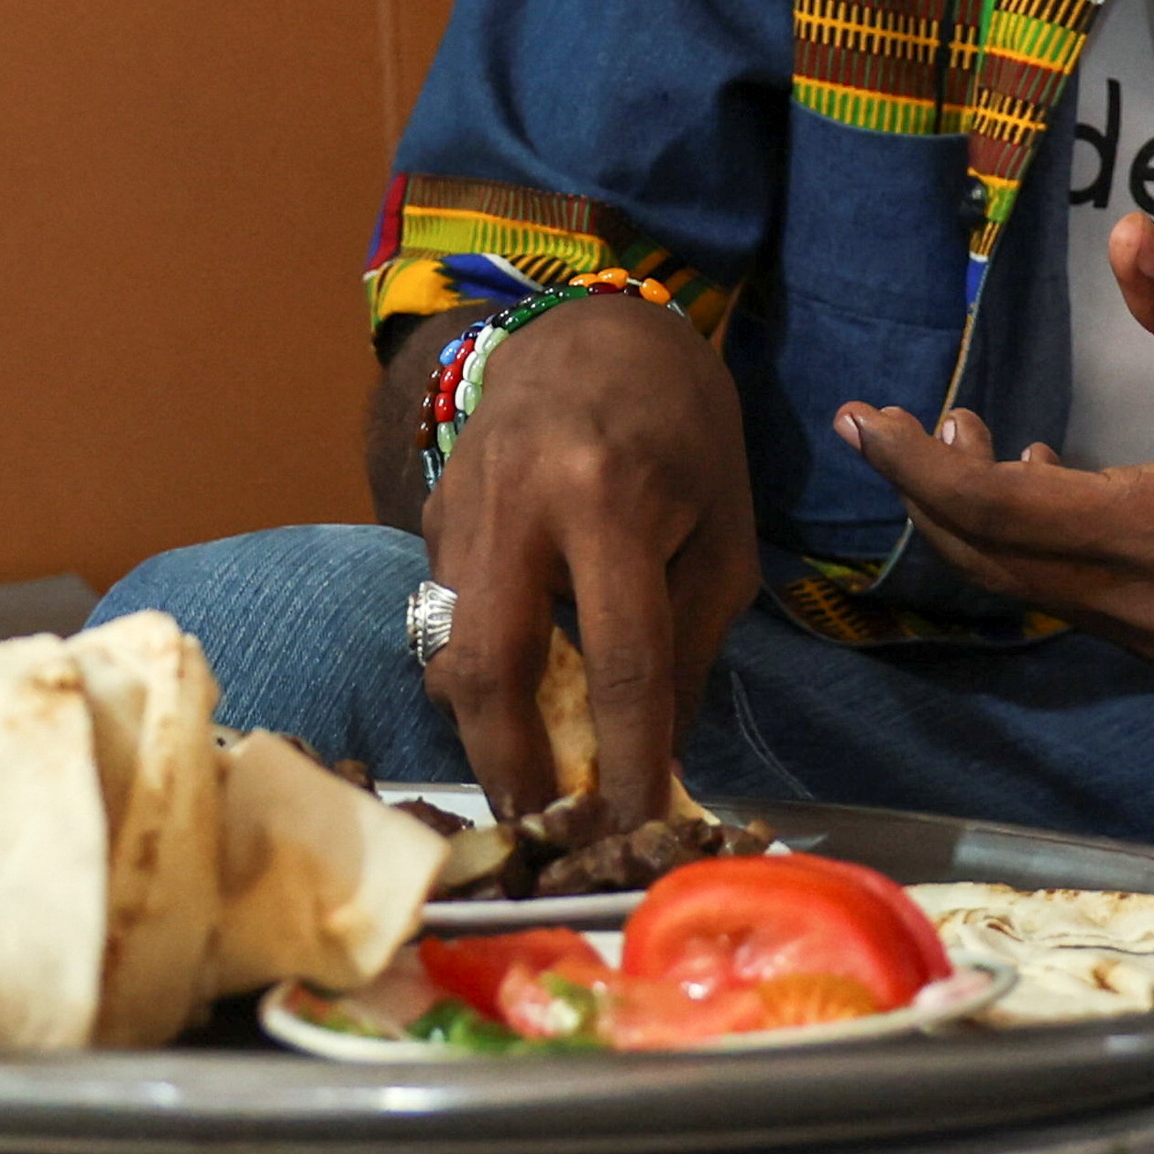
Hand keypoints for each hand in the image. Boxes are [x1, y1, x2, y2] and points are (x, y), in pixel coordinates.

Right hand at [414, 295, 755, 824]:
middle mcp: (521, 503)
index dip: (628, 757)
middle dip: (511, 765)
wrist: (594, 324)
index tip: (635, 826)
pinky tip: (507, 694)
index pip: (618, 660)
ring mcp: (461, 504)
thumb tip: (661, 758)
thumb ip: (688, 646)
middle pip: (492, 667)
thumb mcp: (722, 533)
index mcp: (611, 499)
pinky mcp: (431, 509)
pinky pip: (443, 613)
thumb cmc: (683, 430)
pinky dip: (472, 667)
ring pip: (450, 648)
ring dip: (484, 727)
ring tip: (524, 779)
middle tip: (539, 828)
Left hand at [835, 216, 1153, 666]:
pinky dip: (1030, 543)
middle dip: (926, 491)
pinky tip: (1035, 478)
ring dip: (977, 518)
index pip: (997, 513)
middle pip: (990, 559)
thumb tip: (1124, 235)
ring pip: (1028, 584)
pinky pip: (1073, 596)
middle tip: (890, 422)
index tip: (866, 418)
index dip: (917, 466)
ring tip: (963, 435)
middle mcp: (1148, 601)